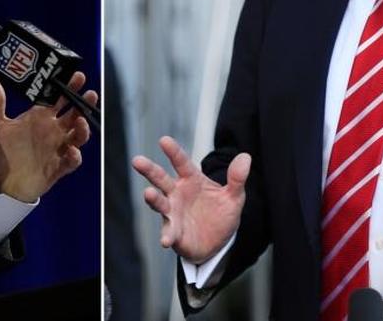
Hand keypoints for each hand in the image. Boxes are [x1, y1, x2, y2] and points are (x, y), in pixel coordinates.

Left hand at [0, 72, 92, 201]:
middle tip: (90, 93)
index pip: (58, 99)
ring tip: (80, 122)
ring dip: (83, 129)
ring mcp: (56, 150)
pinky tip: (72, 152)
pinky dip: (74, 157)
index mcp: (38, 118)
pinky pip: (70, 162)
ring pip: (77, 136)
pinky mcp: (57, 168)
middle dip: (83, 104)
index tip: (78, 76)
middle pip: (73, 114)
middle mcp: (51, 131)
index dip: (69, 87)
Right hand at [132, 136, 249, 263]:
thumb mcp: (233, 197)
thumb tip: (245, 157)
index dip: (173, 152)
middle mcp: (177, 193)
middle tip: (137, 160)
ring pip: (159, 202)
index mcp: (191, 180)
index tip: (164, 140)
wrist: (218, 242)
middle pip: (160, 179)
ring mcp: (173, 212)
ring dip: (153, 198)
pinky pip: (168, 232)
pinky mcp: (174, 232)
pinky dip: (166, 235)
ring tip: (148, 193)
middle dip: (148, 169)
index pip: (181, 162)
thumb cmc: (221, 214)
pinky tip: (166, 240)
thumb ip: (237, 178)